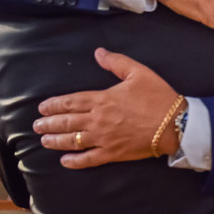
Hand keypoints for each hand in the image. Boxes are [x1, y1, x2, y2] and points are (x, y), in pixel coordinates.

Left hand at [34, 48, 180, 168]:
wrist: (176, 125)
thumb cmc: (158, 98)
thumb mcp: (139, 73)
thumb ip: (117, 62)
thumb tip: (99, 52)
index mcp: (102, 99)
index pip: (70, 102)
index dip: (54, 105)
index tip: (42, 108)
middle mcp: (97, 120)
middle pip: (66, 122)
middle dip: (49, 124)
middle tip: (37, 126)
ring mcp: (104, 138)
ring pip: (72, 141)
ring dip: (55, 141)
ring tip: (44, 141)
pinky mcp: (113, 153)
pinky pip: (89, 159)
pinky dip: (75, 161)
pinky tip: (65, 161)